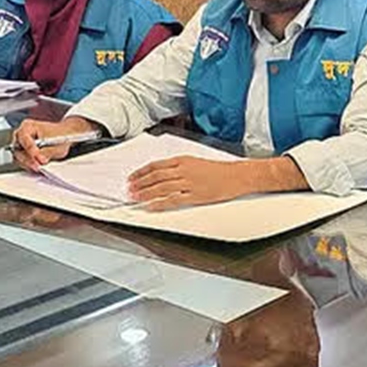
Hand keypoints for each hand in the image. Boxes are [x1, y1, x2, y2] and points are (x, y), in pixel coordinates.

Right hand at [11, 116, 99, 171]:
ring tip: (40, 166)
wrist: (68, 136)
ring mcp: (22, 143)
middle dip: (29, 158)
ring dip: (29, 162)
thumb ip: (46, 151)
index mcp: (28, 127)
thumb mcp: (56, 144)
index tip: (39, 158)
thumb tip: (40, 159)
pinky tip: (37, 166)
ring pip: (20, 156)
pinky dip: (30, 164)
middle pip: (19, 149)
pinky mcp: (25, 152)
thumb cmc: (62, 136)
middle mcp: (22, 134)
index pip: (25, 140)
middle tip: (39, 165)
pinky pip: (23, 159)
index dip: (32, 150)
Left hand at [128, 155, 252, 211]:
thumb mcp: (197, 162)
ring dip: (145, 193)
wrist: (237, 175)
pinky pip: (173, 200)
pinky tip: (151, 206)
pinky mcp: (195, 195)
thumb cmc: (220, 169)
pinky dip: (159, 203)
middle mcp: (183, 170)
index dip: (141, 172)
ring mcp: (189, 183)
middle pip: (155, 176)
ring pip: (161, 188)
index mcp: (183, 160)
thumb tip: (162, 173)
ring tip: (135, 198)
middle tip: (129, 189)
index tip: (132, 177)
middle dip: (139, 183)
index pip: (155, 165)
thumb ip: (179, 166)